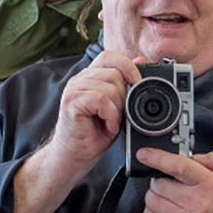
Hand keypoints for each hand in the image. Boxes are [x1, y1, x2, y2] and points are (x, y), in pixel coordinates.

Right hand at [45, 51, 142, 180]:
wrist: (75, 156)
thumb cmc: (95, 133)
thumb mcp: (118, 106)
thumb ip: (126, 83)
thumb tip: (141, 61)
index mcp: (90, 77)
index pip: (110, 56)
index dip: (127, 66)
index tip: (138, 82)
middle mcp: (80, 79)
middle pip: (114, 73)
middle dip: (124, 96)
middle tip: (120, 115)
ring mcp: (74, 90)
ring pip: (110, 87)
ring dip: (118, 109)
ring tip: (112, 122)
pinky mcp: (71, 103)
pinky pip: (102, 99)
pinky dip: (111, 115)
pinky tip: (108, 126)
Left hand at [139, 148, 212, 212]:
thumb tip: (191, 156)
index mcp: (209, 184)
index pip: (178, 167)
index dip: (157, 158)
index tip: (145, 154)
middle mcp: (196, 202)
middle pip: (160, 185)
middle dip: (158, 179)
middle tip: (165, 180)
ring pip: (153, 202)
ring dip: (153, 195)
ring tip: (164, 195)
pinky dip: (151, 212)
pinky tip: (161, 209)